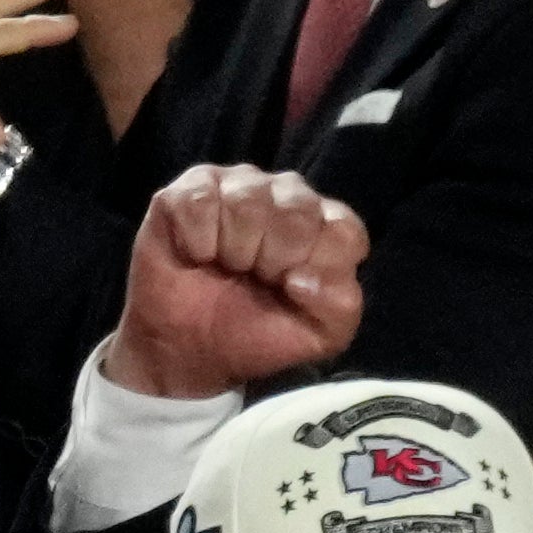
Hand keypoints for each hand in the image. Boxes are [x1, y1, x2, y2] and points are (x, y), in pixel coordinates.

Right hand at [99, 164, 367, 401]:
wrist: (188, 349)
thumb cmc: (256, 333)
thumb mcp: (317, 335)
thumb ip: (337, 307)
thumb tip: (303, 277)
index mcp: (328, 227)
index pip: (344, 232)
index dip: (316, 269)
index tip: (290, 290)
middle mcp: (290, 195)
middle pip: (297, 211)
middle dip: (272, 260)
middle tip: (253, 279)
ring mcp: (241, 184)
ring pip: (247, 200)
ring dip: (233, 250)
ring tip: (226, 266)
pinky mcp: (193, 186)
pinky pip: (200, 201)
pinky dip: (196, 242)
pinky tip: (197, 255)